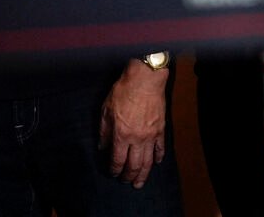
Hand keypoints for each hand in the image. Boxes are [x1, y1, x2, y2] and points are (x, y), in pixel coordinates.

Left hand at [99, 60, 167, 186]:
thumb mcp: (106, 109)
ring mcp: (151, 136)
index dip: (114, 169)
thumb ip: (104, 131)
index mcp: (121, 134)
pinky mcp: (161, 131)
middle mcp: (137, 139)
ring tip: (140, 183)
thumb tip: (102, 146)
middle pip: (133, 165)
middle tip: (126, 182)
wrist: (145, 80)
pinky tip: (155, 164)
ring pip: (147, 162)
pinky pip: (160, 149)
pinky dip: (158, 158)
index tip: (112, 174)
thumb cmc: (123, 92)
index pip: (117, 159)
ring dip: (143, 175)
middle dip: (128, 176)